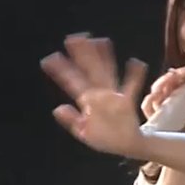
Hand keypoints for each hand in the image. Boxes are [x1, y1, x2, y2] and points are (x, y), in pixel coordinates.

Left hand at [40, 33, 148, 157]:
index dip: (61, 71)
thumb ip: (72, 120)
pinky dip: (134, 75)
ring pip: (107, 72)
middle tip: (72, 38)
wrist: (127, 146)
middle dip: (82, 55)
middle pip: (89, 70)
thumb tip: (57, 109)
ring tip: (100, 40)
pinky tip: (136, 62)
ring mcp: (113, 96)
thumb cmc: (105, 138)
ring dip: (104, 57)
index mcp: (87, 101)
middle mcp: (99, 94)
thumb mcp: (84, 132)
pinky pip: (131, 87)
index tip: (49, 59)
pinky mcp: (127, 102)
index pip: (72, 82)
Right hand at [140, 66, 184, 132]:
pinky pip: (147, 106)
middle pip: (166, 84)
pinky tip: (155, 96)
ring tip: (168, 80)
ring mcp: (159, 109)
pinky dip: (150, 99)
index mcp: (182, 98)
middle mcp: (169, 101)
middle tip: (177, 74)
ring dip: (161, 83)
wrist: (183, 152)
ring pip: (155, 91)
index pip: (179, 82)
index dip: (181, 74)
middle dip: (170, 76)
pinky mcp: (152, 117)